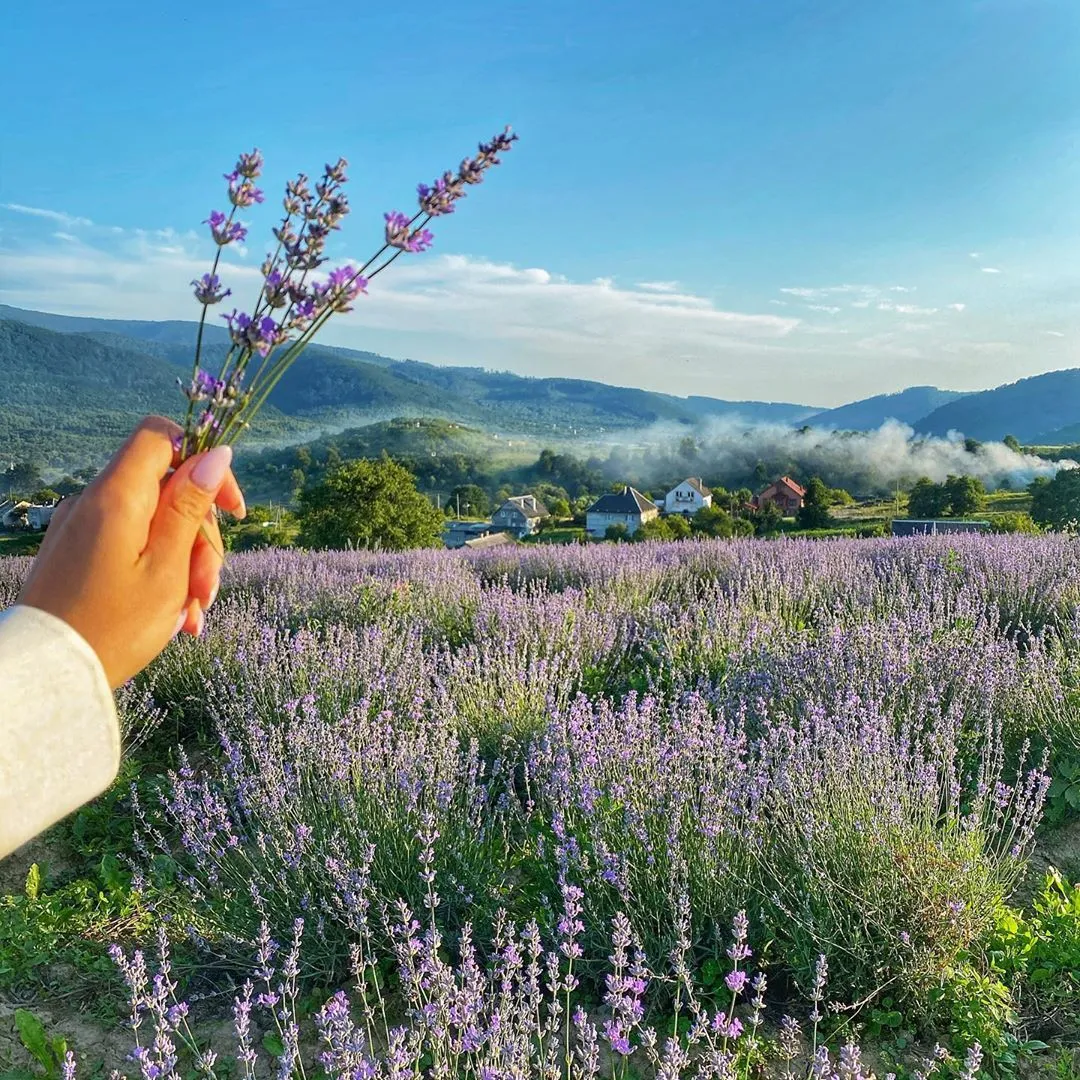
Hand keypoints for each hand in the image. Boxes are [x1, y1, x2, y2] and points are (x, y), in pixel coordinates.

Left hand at [18, 416, 245, 687]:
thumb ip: (190, 505)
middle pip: (167, 489)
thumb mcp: (168, 566)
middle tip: (207, 585)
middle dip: (201, 534)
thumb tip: (215, 454)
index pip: (162, 436)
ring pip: (155, 523)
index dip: (204, 460)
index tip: (230, 508)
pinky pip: (132, 546)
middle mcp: (94, 502)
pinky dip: (160, 573)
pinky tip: (176, 616)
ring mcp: (84, 527)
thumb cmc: (114, 625)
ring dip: (186, 563)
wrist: (51, 676)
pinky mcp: (79, 553)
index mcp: (117, 496)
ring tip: (194, 612)